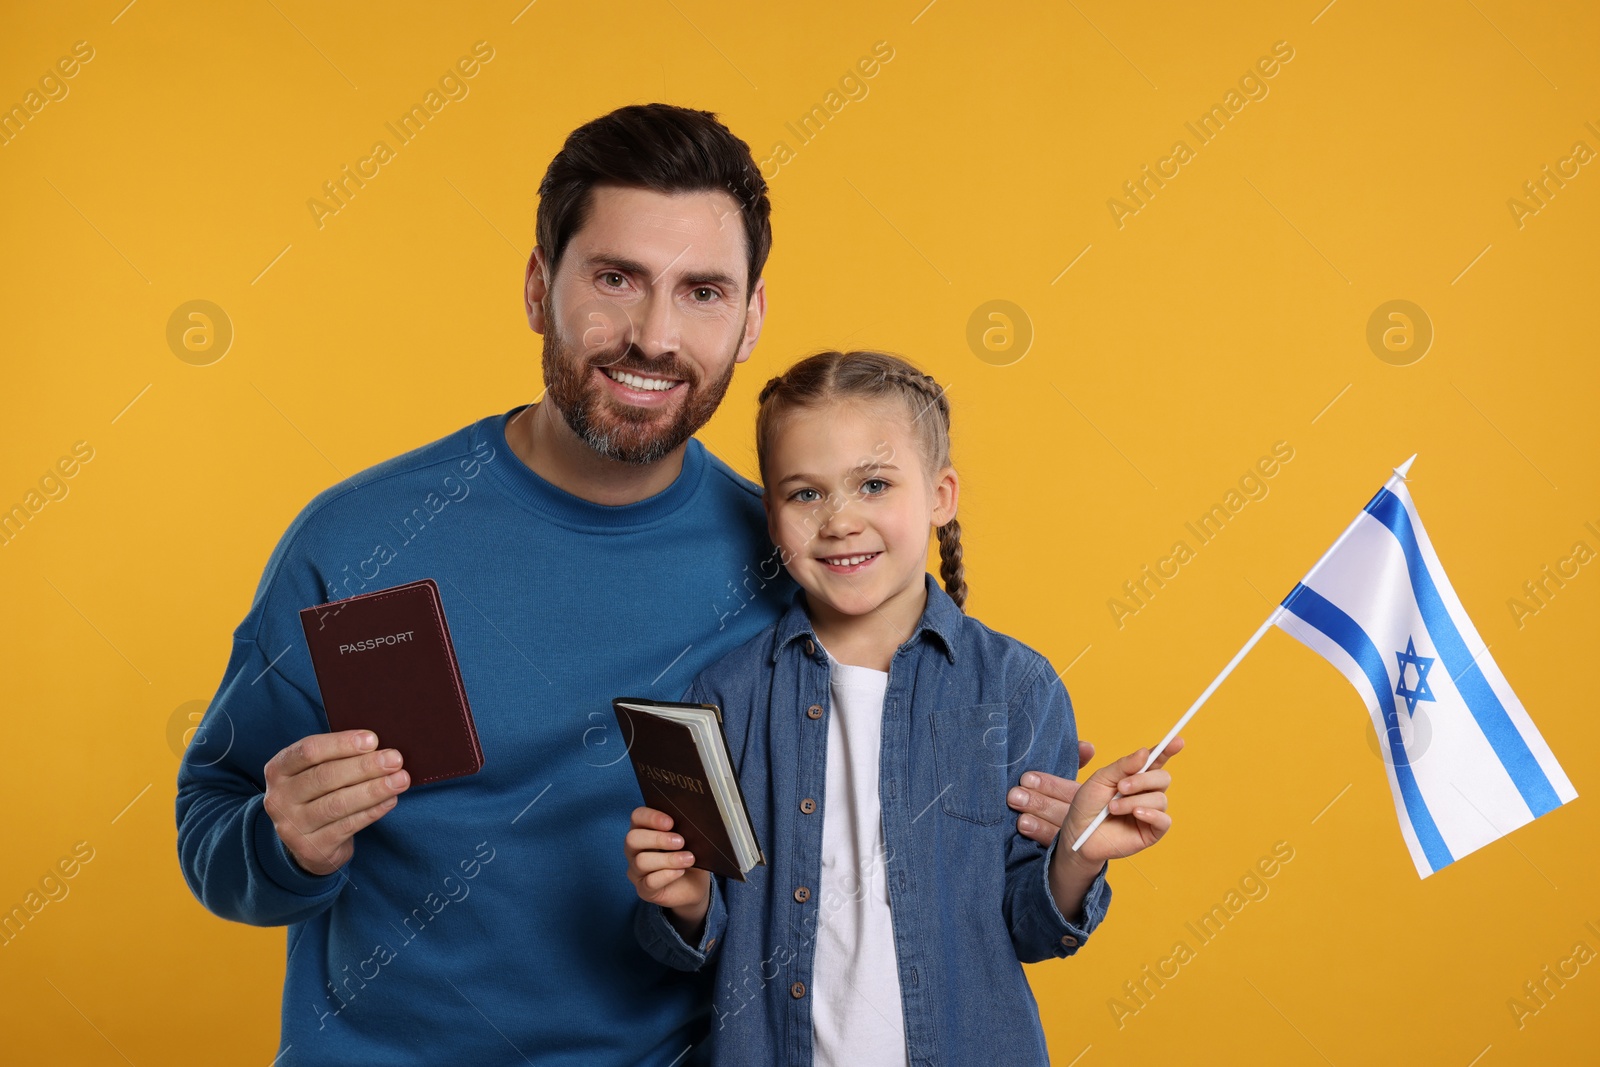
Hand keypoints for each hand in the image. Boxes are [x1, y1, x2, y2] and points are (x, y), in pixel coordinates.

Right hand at [263, 730, 408, 876]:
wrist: (308, 844)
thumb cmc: (319, 795)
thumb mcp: (316, 772)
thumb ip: (338, 757)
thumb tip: (378, 747)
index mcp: (278, 770)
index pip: (308, 751)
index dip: (341, 744)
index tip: (373, 739)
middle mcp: (279, 798)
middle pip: (325, 777)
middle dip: (365, 766)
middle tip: (395, 759)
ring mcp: (292, 826)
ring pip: (338, 804)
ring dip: (374, 790)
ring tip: (401, 779)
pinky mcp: (311, 848)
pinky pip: (347, 826)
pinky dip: (372, 811)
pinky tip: (390, 800)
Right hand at [625, 807, 710, 936]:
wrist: (694, 886)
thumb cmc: (688, 855)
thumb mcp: (689, 839)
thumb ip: (684, 828)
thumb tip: (691, 820)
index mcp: (643, 831)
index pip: (637, 817)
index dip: (651, 817)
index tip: (671, 822)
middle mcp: (634, 850)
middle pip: (632, 839)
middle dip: (658, 838)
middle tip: (681, 842)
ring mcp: (636, 871)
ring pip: (641, 861)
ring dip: (668, 859)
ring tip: (689, 859)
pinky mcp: (644, 890)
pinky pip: (649, 882)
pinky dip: (667, 875)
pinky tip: (681, 872)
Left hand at [1008, 740, 1096, 845]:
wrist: (1074, 845)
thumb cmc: (1063, 801)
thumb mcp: (1071, 784)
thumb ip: (1077, 760)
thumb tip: (1088, 746)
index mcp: (1090, 800)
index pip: (1070, 791)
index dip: (1049, 785)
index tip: (1027, 778)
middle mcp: (1087, 820)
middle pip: (1064, 811)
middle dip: (1038, 802)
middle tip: (1014, 795)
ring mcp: (1079, 839)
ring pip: (1061, 832)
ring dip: (1039, 824)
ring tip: (1020, 820)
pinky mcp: (1069, 857)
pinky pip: (1056, 850)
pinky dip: (1042, 839)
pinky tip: (1025, 834)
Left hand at [1062, 737, 1183, 864]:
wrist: (1078, 833)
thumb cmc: (1088, 805)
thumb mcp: (1101, 780)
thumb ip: (1122, 766)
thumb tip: (1145, 752)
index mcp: (1136, 776)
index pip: (1156, 760)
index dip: (1167, 750)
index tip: (1177, 741)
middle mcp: (1146, 793)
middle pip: (1162, 778)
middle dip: (1142, 780)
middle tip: (1120, 787)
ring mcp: (1151, 812)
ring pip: (1160, 799)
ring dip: (1134, 801)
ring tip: (1113, 808)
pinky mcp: (1152, 832)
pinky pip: (1164, 821)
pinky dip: (1151, 814)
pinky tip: (1136, 814)